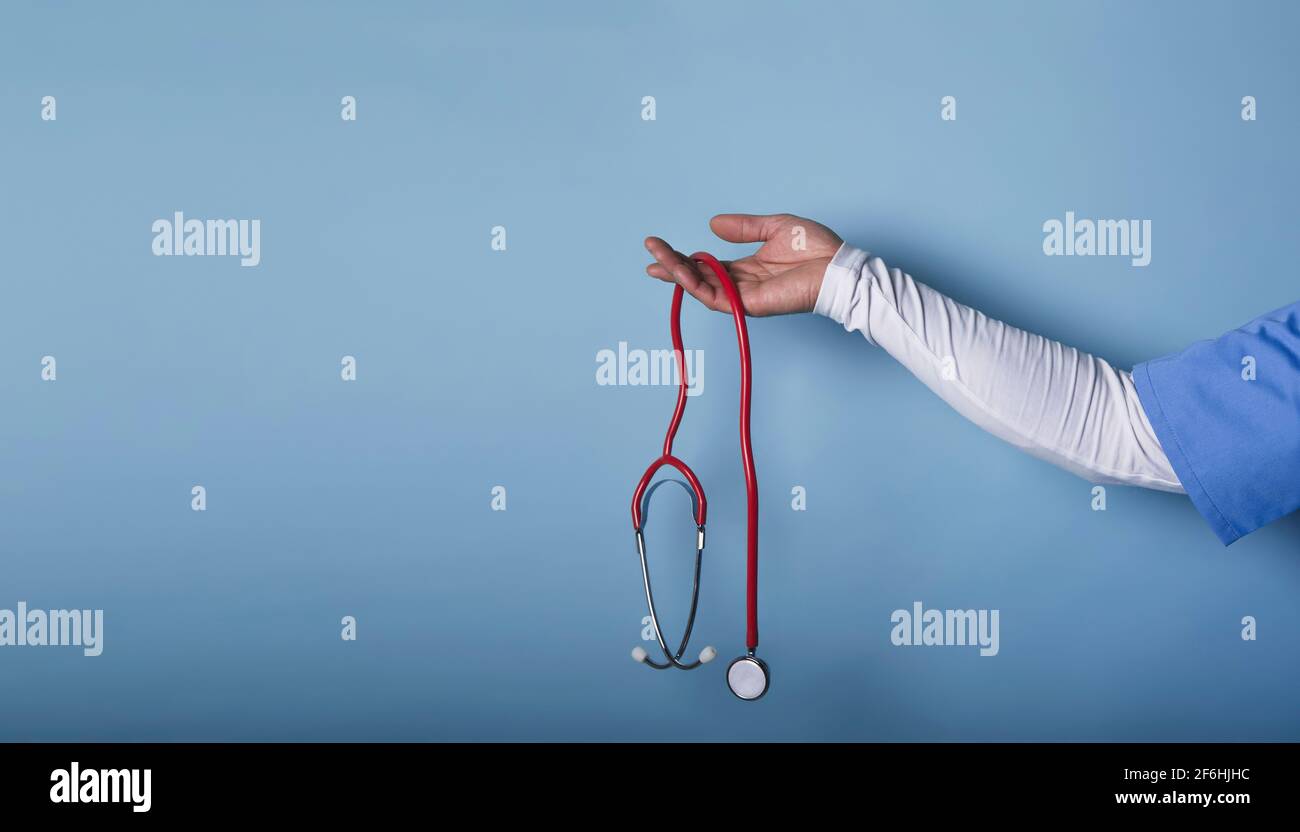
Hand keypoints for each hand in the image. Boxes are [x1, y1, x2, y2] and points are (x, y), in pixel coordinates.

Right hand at [644, 213, 842, 316]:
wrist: (837, 266)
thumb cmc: (815, 248)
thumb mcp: (773, 226)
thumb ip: (743, 227)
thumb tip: (712, 224)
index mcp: (747, 268)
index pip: (707, 266)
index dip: (683, 258)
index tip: (659, 247)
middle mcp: (742, 284)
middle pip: (698, 278)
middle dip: (672, 266)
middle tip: (650, 252)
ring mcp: (744, 296)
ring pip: (701, 288)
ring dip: (677, 273)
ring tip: (656, 259)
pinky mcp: (749, 304)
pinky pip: (715, 296)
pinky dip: (695, 284)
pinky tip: (680, 270)